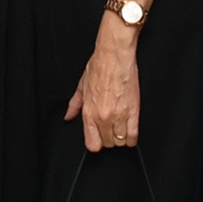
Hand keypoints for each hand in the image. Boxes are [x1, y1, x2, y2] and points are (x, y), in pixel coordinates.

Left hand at [66, 32, 140, 152]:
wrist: (114, 57)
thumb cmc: (99, 68)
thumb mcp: (81, 87)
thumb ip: (74, 105)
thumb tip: (69, 116)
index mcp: (89, 113)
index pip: (92, 144)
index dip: (97, 143)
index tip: (99, 138)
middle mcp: (103, 117)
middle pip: (108, 144)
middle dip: (109, 138)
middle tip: (111, 128)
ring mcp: (118, 116)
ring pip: (121, 141)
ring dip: (121, 137)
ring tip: (121, 128)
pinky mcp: (133, 112)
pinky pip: (133, 135)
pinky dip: (132, 138)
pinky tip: (130, 132)